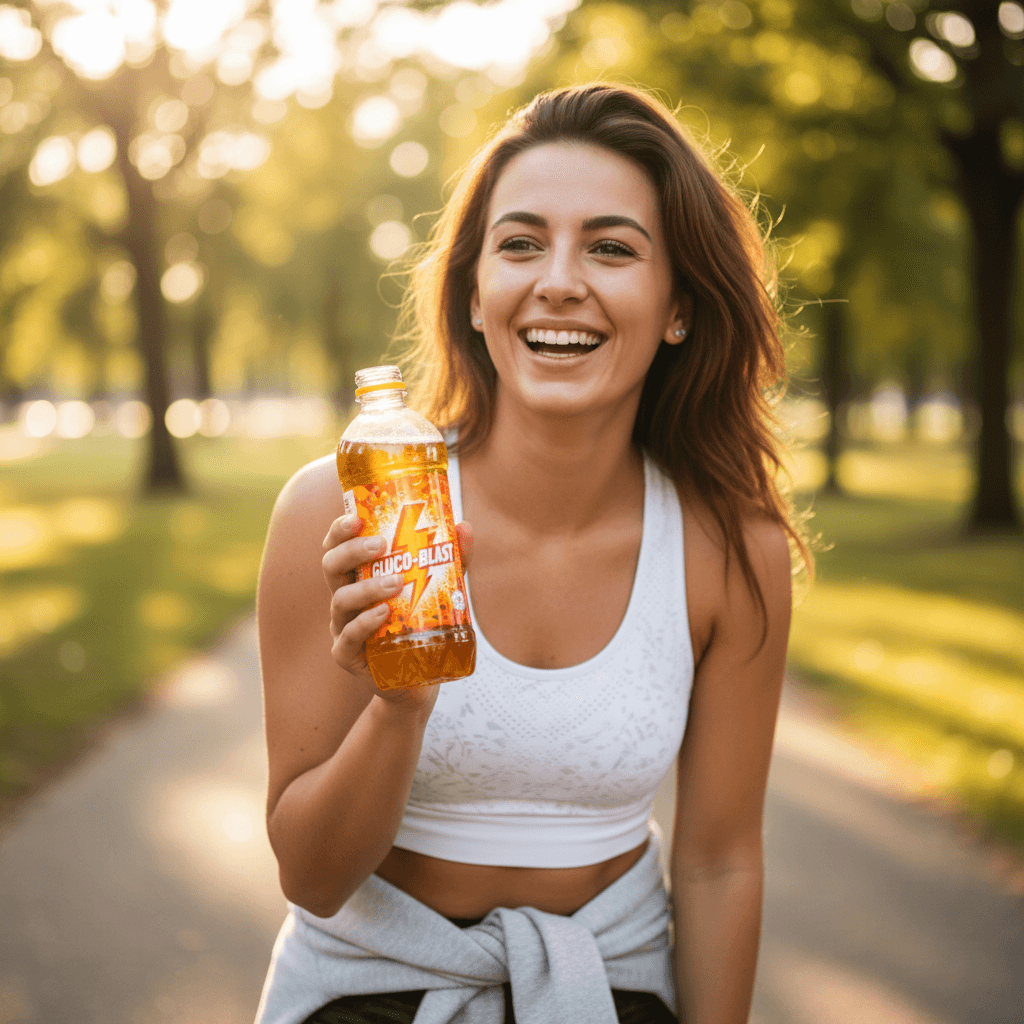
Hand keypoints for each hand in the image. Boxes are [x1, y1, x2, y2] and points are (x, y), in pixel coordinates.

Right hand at [321, 514, 472, 706]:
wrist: (419, 679)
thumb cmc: (421, 625)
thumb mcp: (438, 588)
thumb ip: (450, 558)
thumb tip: (464, 526)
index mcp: (358, 577)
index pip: (337, 547)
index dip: (340, 530)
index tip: (356, 517)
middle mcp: (345, 598)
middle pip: (331, 567)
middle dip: (351, 551)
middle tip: (381, 545)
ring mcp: (342, 627)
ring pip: (341, 600)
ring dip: (367, 588)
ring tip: (396, 583)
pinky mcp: (347, 656)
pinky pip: (348, 637)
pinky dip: (364, 623)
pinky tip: (384, 614)